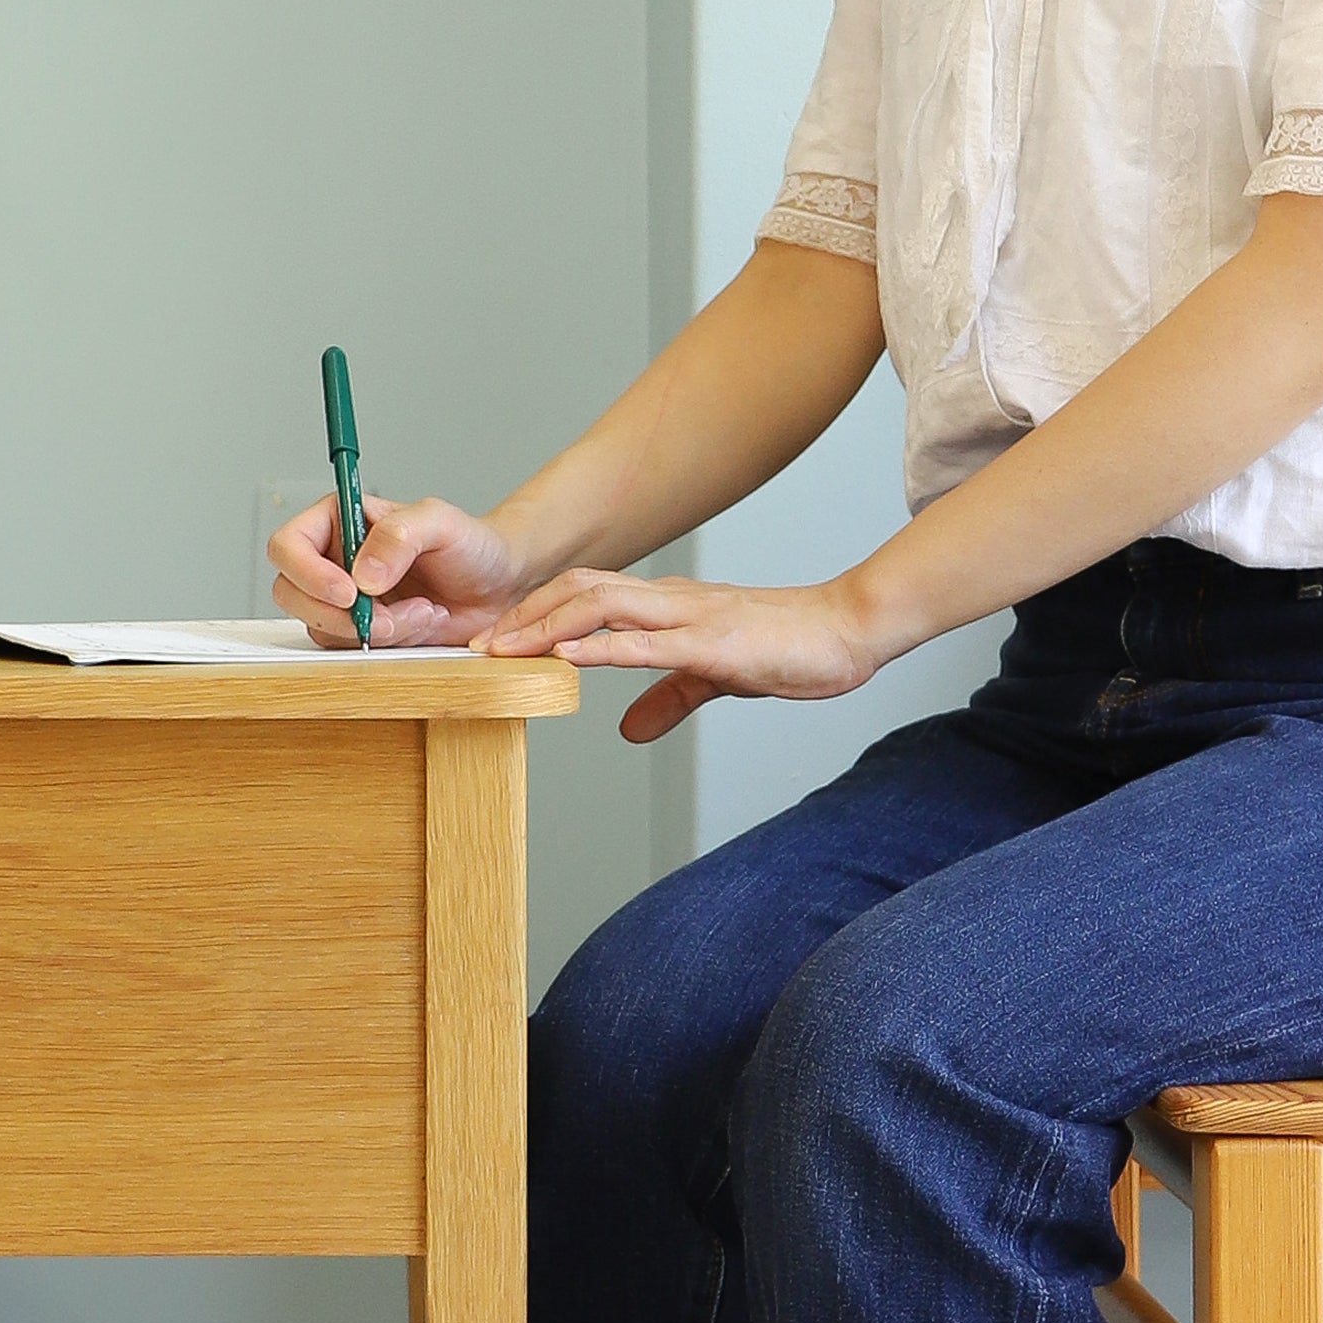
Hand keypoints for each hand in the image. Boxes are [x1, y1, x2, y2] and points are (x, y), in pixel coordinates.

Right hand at [269, 491, 519, 649]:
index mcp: (338, 520)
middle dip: (337, 614)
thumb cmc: (470, 544)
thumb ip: (400, 535)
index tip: (349, 591)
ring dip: (372, 629)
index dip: (307, 573)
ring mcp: (344, 599)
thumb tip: (361, 574)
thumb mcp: (441, 522)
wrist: (498, 585)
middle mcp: (333, 559)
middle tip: (383, 616)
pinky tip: (419, 623)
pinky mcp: (361, 631)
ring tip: (420, 611)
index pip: (288, 545)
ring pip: (322, 627)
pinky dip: (387, 643)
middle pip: (290, 592)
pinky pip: (349, 648)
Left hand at [486, 567, 878, 740]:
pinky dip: (601, 647)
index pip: (585, 596)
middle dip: (523, 616)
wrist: (847, 631)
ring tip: (502, 648)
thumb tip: (627, 730)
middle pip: (578, 591)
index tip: (494, 642)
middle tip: (474, 647)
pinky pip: (647, 642)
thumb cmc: (787, 648)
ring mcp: (688, 616)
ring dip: (546, 626)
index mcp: (666, 605)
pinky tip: (568, 656)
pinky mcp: (712, 642)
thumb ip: (668, 699)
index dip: (536, 614)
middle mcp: (668, 600)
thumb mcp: (714, 678)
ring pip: (601, 606)